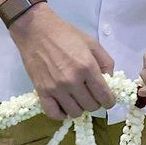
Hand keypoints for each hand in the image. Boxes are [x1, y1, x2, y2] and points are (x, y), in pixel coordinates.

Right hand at [8, 4, 115, 118]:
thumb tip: (109, 81)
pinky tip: (64, 105)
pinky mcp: (41, 91)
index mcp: (87, 67)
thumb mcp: (92, 43)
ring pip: (75, 113)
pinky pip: (54, 114)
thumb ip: (106, 62)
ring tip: (77, 98)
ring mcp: (56, 88)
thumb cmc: (65, 34)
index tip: (108, 99)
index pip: (104, 96)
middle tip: (91, 94)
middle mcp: (72, 80)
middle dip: (95, 102)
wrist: (36, 30)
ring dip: (79, 107)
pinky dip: (61, 114)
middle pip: (91, 106)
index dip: (110, 101)